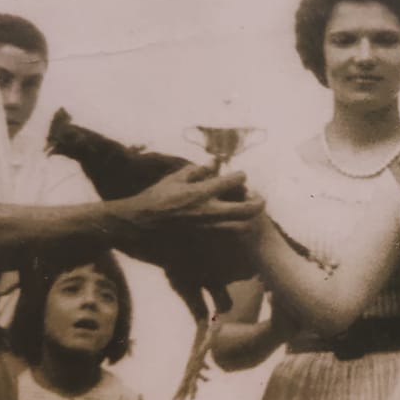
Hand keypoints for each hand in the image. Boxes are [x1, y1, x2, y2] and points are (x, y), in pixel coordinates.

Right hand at [123, 165, 263, 228]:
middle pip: (247, 210)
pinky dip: (237, 227)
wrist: (141, 224)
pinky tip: (234, 220)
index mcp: (201, 192)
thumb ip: (198, 170)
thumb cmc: (157, 197)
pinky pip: (229, 235)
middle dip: (259, 202)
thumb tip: (216, 161)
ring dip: (250, 217)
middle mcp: (209, 212)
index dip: (241, 176)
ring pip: (242, 226)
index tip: (240, 176)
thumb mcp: (176, 178)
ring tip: (248, 209)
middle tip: (258, 197)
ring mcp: (209, 228)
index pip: (234, 181)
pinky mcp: (206, 239)